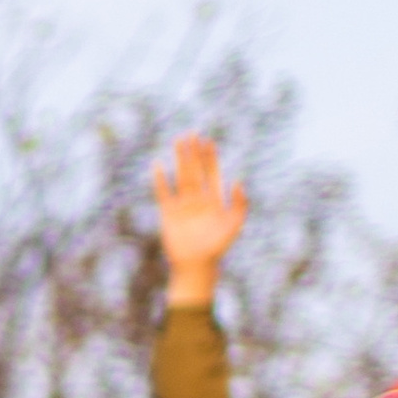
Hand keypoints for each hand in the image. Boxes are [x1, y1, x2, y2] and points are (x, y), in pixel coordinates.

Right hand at [152, 133, 249, 304]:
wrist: (196, 264)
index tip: (208, 141)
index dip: (210, 157)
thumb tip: (237, 181)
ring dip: (180, 159)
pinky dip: (160, 179)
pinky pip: (163, 192)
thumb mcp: (234, 224)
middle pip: (195, 170)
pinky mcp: (168, 212)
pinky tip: (158, 165)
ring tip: (178, 142)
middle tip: (191, 134)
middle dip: (194, 152)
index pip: (212, 172)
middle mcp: (198, 198)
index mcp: (214, 199)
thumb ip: (239, 203)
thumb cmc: (217, 246)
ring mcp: (183, 204)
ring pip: (181, 176)